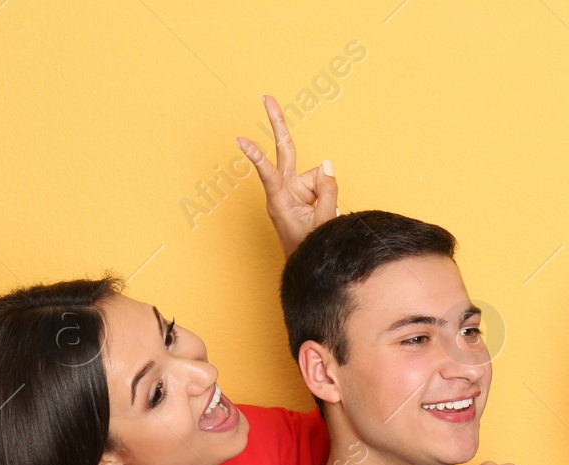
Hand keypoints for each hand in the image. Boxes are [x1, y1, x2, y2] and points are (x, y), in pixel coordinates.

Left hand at [237, 95, 338, 257]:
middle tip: (267, 97)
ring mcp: (292, 190)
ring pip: (316, 178)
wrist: (308, 263)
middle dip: (278, 124)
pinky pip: (321, 186)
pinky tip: (322, 213)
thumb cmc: (308, 246)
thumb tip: (326, 163)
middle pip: (285, 151)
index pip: (268, 172)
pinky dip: (327, 198)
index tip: (240, 139)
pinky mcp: (301, 193)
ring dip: (324, 196)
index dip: (257, 156)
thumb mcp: (322, 222)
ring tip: (320, 218)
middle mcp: (284, 190)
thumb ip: (328, 190)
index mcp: (280, 200)